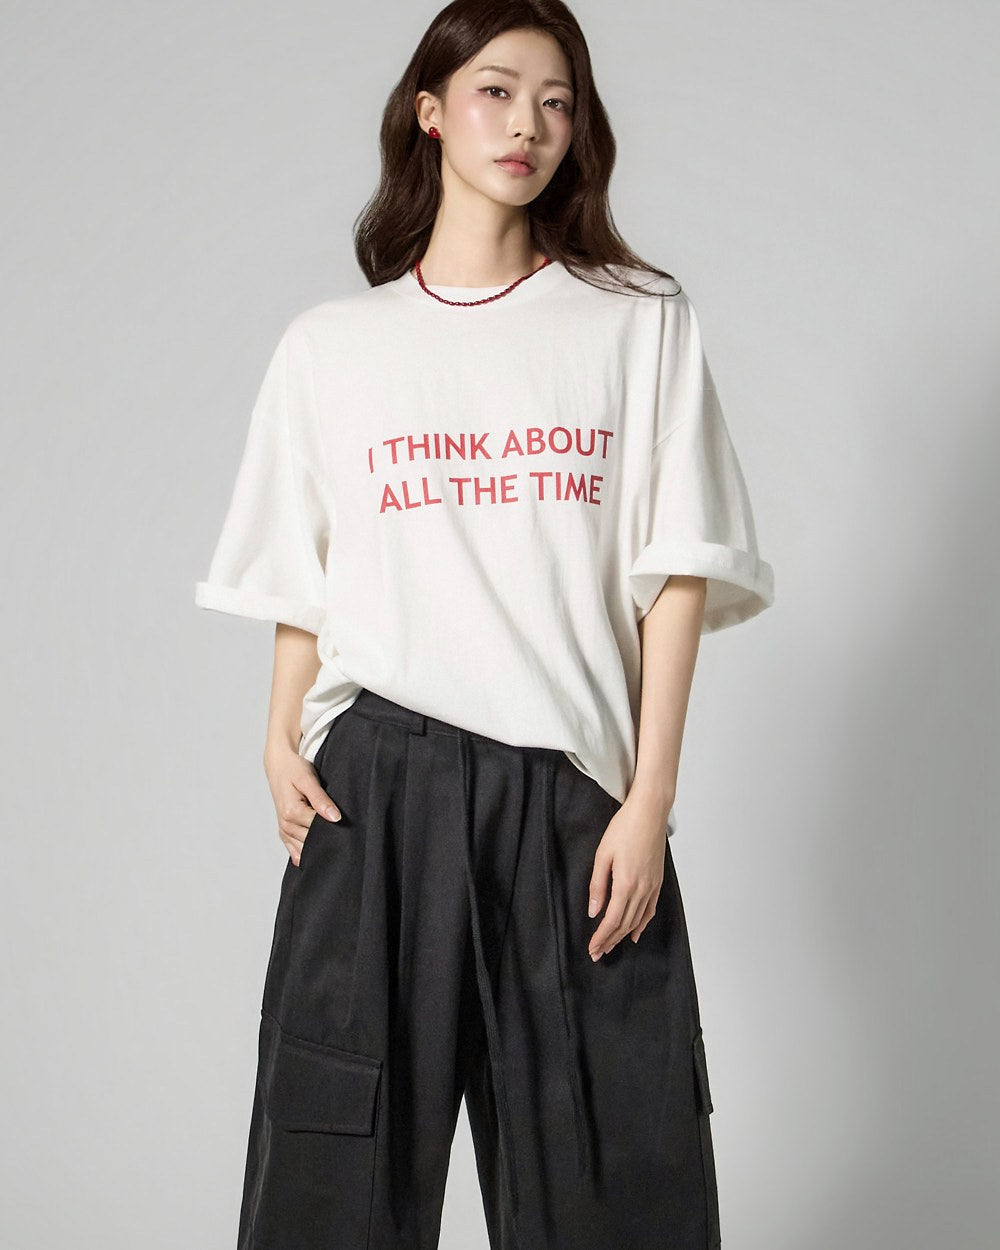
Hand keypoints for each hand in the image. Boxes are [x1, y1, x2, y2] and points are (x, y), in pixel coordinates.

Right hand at [264, 747, 340, 866]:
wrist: (278, 766)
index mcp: (291, 812)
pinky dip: (307, 852)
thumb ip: (320, 799)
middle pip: (312, 841)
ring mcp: (284, 831)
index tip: (346, 823)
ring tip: (332, 837)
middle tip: (342, 832)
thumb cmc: (293, 769)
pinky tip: (318, 848)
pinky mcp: (285, 833)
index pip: (318, 829)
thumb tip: (335, 817)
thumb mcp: (308, 779)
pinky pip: (296, 852)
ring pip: (305, 850)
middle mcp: (286, 825)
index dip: (334, 827)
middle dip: (327, 837)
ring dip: (318, 846)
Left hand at [586, 801, 666, 959]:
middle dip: (610, 941)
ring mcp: (652, 886)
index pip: (612, 920)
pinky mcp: (657, 881)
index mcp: (626, 884)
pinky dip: (642, 924)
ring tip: (611, 946)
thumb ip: (598, 885)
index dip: (601, 937)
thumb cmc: (624, 828)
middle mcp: (642, 889)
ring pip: (638, 920)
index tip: (592, 948)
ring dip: (623, 936)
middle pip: (625, 924)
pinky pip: (650, 910)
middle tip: (597, 954)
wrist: (650, 813)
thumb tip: (594, 911)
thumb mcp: (603, 855)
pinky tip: (635, 933)